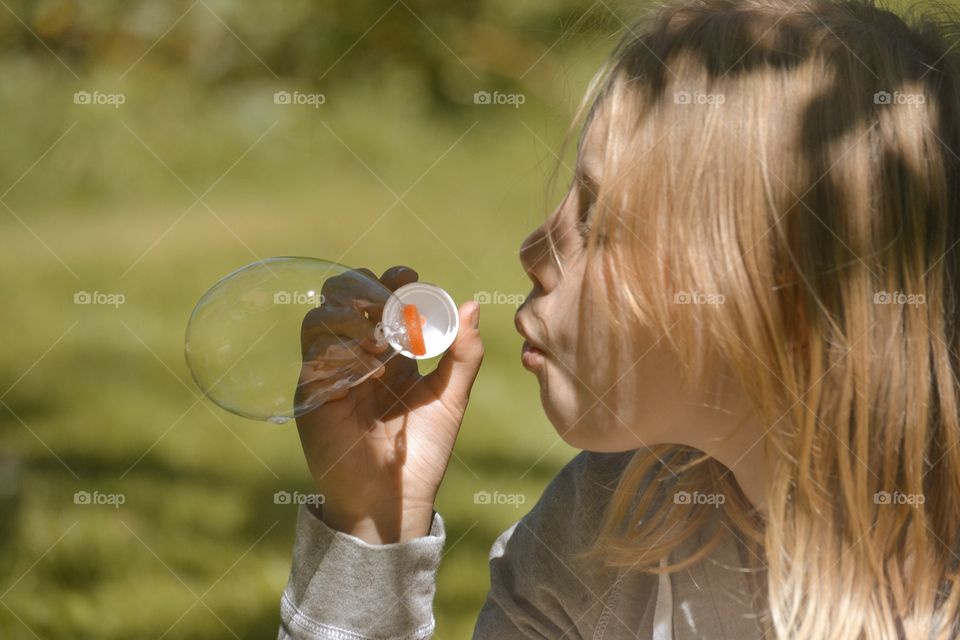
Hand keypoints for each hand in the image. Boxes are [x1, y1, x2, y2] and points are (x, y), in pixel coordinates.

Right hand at [295, 265, 482, 542]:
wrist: (392, 501)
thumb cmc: (423, 453)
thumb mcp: (451, 399)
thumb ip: (464, 355)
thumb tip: (472, 304)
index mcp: (392, 350)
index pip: (381, 296)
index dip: (392, 280)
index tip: (411, 279)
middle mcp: (358, 353)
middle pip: (343, 295)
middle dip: (364, 286)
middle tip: (390, 299)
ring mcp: (332, 370)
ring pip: (321, 316)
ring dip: (349, 313)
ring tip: (379, 335)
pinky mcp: (313, 391)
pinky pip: (313, 352)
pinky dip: (337, 345)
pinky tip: (366, 359)